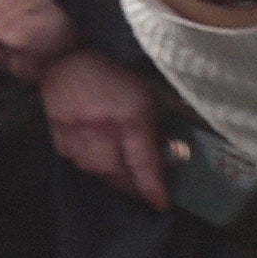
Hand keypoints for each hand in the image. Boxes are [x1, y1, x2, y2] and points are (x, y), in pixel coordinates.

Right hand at [39, 49, 173, 212]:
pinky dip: (85, 162)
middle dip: (129, 187)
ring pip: (90, 168)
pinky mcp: (55, 127)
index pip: (142, 162)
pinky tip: (95, 157)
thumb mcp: (152, 89)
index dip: (152, 187)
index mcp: (129, 117)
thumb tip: (201, 132)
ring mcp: (73, 128)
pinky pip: (70, 157)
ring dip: (107, 177)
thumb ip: (173, 113)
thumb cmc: (117, 70)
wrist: (67, 53)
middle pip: (113, 172)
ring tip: (120, 176)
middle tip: (142, 191)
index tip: (160, 204)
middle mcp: (101, 127)